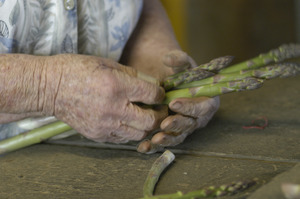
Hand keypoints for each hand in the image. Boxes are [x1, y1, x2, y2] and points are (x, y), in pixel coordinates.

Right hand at [43, 54, 167, 142]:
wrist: (49, 88)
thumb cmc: (76, 70)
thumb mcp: (106, 63)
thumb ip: (132, 75)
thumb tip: (152, 84)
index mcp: (116, 86)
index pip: (152, 94)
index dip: (160, 94)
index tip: (159, 93)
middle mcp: (113, 108)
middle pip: (150, 120)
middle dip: (159, 114)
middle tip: (159, 109)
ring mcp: (104, 125)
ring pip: (139, 134)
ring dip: (146, 126)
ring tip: (143, 116)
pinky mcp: (97, 135)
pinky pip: (122, 138)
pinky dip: (129, 131)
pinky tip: (126, 122)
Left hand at [137, 50, 219, 152]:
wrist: (170, 82)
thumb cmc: (180, 73)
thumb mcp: (182, 63)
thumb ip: (179, 59)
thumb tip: (168, 59)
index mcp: (207, 100)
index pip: (203, 107)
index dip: (190, 107)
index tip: (174, 103)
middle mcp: (198, 116)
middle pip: (190, 124)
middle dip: (177, 124)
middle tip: (164, 123)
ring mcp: (185, 126)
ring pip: (178, 136)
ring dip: (167, 139)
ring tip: (155, 139)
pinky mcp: (172, 132)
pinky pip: (165, 140)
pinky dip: (154, 145)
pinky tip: (143, 147)